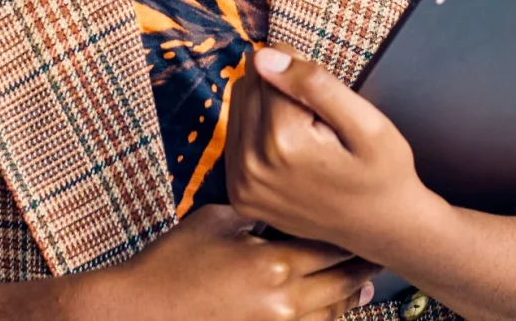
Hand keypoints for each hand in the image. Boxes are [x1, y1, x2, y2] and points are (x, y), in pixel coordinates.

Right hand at [107, 203, 377, 320]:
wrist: (141, 310)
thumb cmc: (172, 261)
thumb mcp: (216, 219)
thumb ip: (257, 213)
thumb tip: (283, 206)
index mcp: (271, 265)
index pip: (329, 248)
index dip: (350, 236)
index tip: (363, 226)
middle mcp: (280, 304)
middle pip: (339, 287)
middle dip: (359, 269)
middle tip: (375, 254)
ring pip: (328, 318)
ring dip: (346, 299)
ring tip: (359, 283)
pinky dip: (321, 320)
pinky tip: (324, 309)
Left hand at [225, 44, 439, 266]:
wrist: (382, 229)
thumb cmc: (382, 173)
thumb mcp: (367, 122)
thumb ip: (315, 84)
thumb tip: (264, 57)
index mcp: (284, 142)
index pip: (267, 68)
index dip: (297, 67)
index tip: (322, 90)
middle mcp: (253, 166)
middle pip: (249, 86)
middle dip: (280, 86)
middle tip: (316, 114)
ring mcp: (242, 185)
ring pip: (238, 106)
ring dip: (266, 106)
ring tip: (305, 129)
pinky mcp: (239, 195)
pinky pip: (236, 137)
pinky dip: (258, 130)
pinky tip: (288, 144)